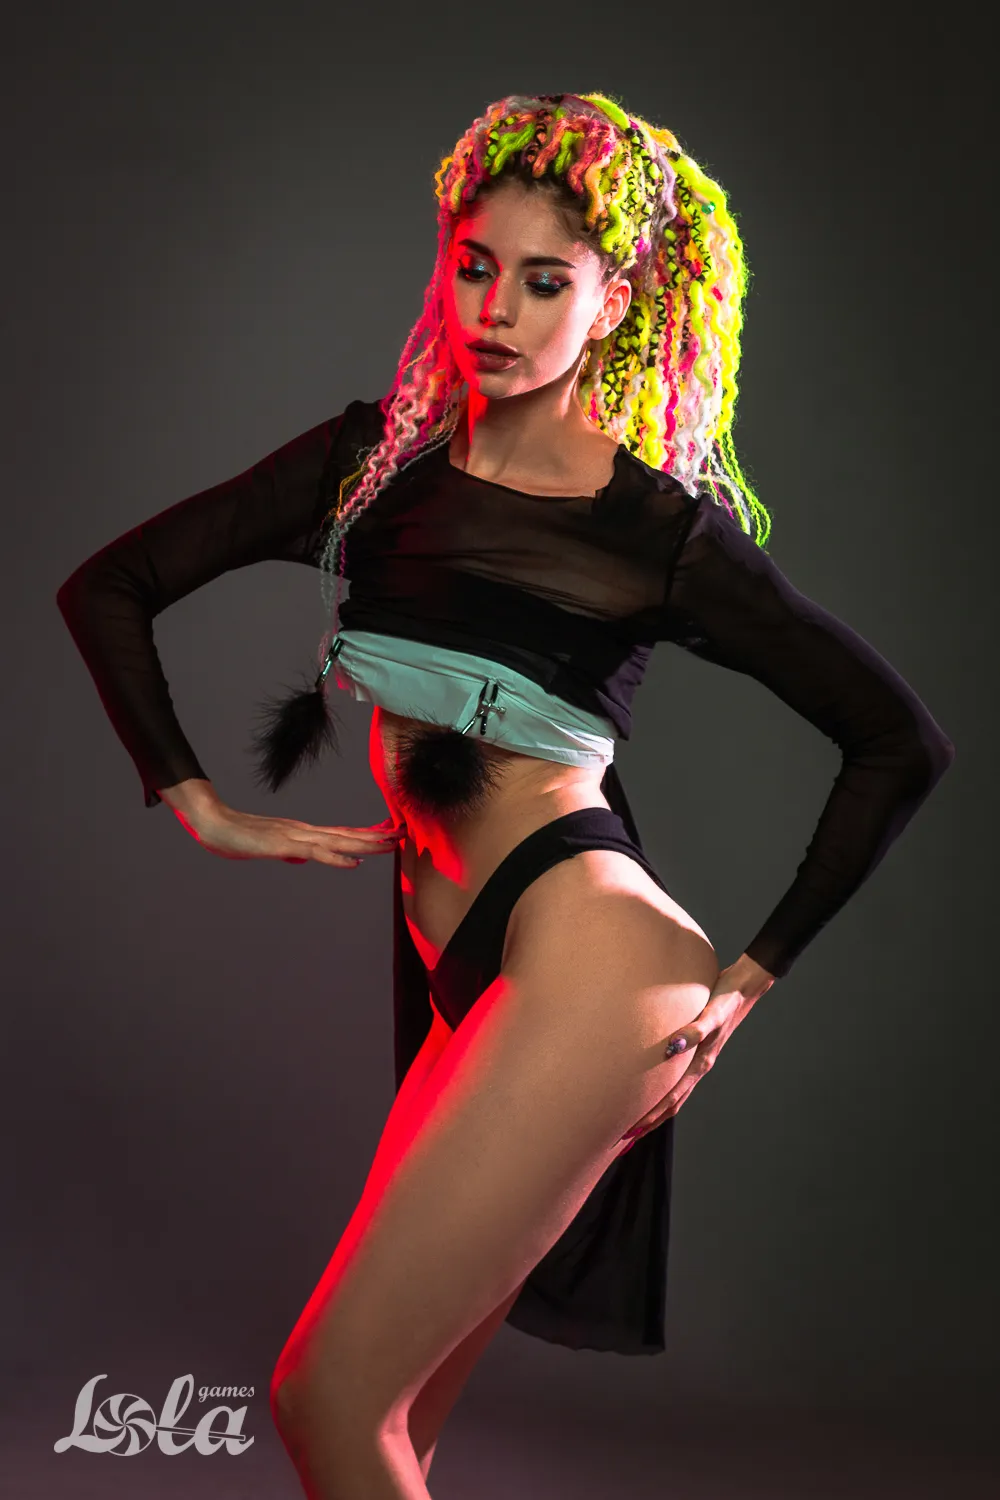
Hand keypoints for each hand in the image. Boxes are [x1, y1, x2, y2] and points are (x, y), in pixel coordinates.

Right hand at [175, 803, 404, 868]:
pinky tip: (353, 863)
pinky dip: (336, 858)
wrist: (213, 822)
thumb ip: (288, 851)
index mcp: (301, 832)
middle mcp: (303, 831)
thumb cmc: (237, 835)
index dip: (364, 834)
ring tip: (388, 845)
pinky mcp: (283, 845)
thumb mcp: (269, 847)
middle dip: (374, 836)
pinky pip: (315, 852)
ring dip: (364, 844)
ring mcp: (294, 836)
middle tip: (402, 834)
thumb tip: (302, 858)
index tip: (388, 834)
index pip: (340, 833)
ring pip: (337, 841)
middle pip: (345, 834)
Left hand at [618, 957, 774, 1145]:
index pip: (671, 1098)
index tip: (632, 1129)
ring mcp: (698, 1060)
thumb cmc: (725, 1000)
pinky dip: (664, 1090)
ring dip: (656, 1110)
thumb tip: (673, 1046)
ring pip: (675, 1094)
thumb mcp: (711, 1015)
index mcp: (700, 1063)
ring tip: (637, 1121)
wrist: (743, 988)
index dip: (652, 1114)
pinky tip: (654, 1088)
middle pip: (672, 1103)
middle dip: (650, 1120)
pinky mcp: (696, 1050)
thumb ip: (694, 1030)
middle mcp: (699, 1066)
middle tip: (627, 1136)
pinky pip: (677, 1077)